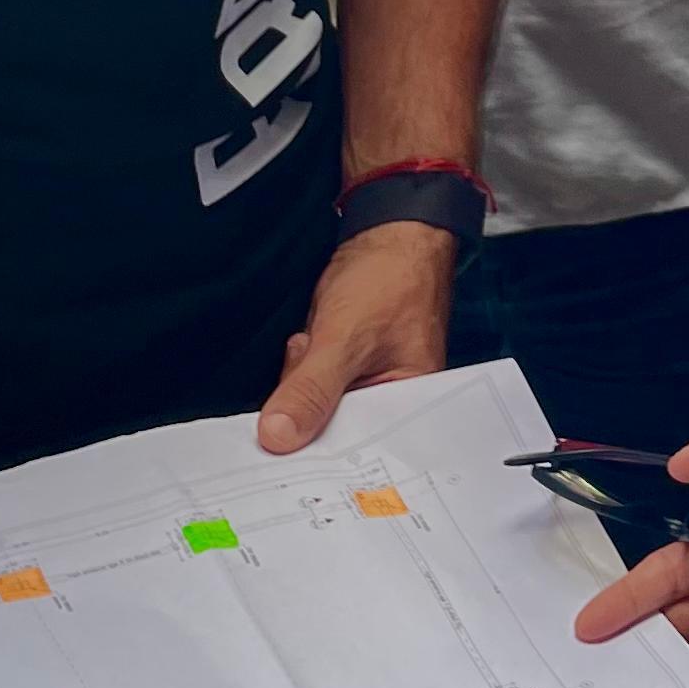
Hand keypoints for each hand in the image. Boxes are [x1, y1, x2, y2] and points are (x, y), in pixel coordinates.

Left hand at [258, 221, 454, 452]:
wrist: (390, 231)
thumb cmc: (391, 278)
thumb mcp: (345, 338)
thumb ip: (312, 389)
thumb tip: (276, 438)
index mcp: (412, 407)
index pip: (362, 453)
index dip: (320, 456)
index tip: (281, 450)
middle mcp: (393, 404)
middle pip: (335, 435)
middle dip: (308, 405)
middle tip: (309, 361)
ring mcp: (369, 386)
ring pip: (317, 408)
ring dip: (302, 378)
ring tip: (315, 341)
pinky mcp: (349, 370)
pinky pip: (315, 386)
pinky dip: (304, 365)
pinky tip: (312, 339)